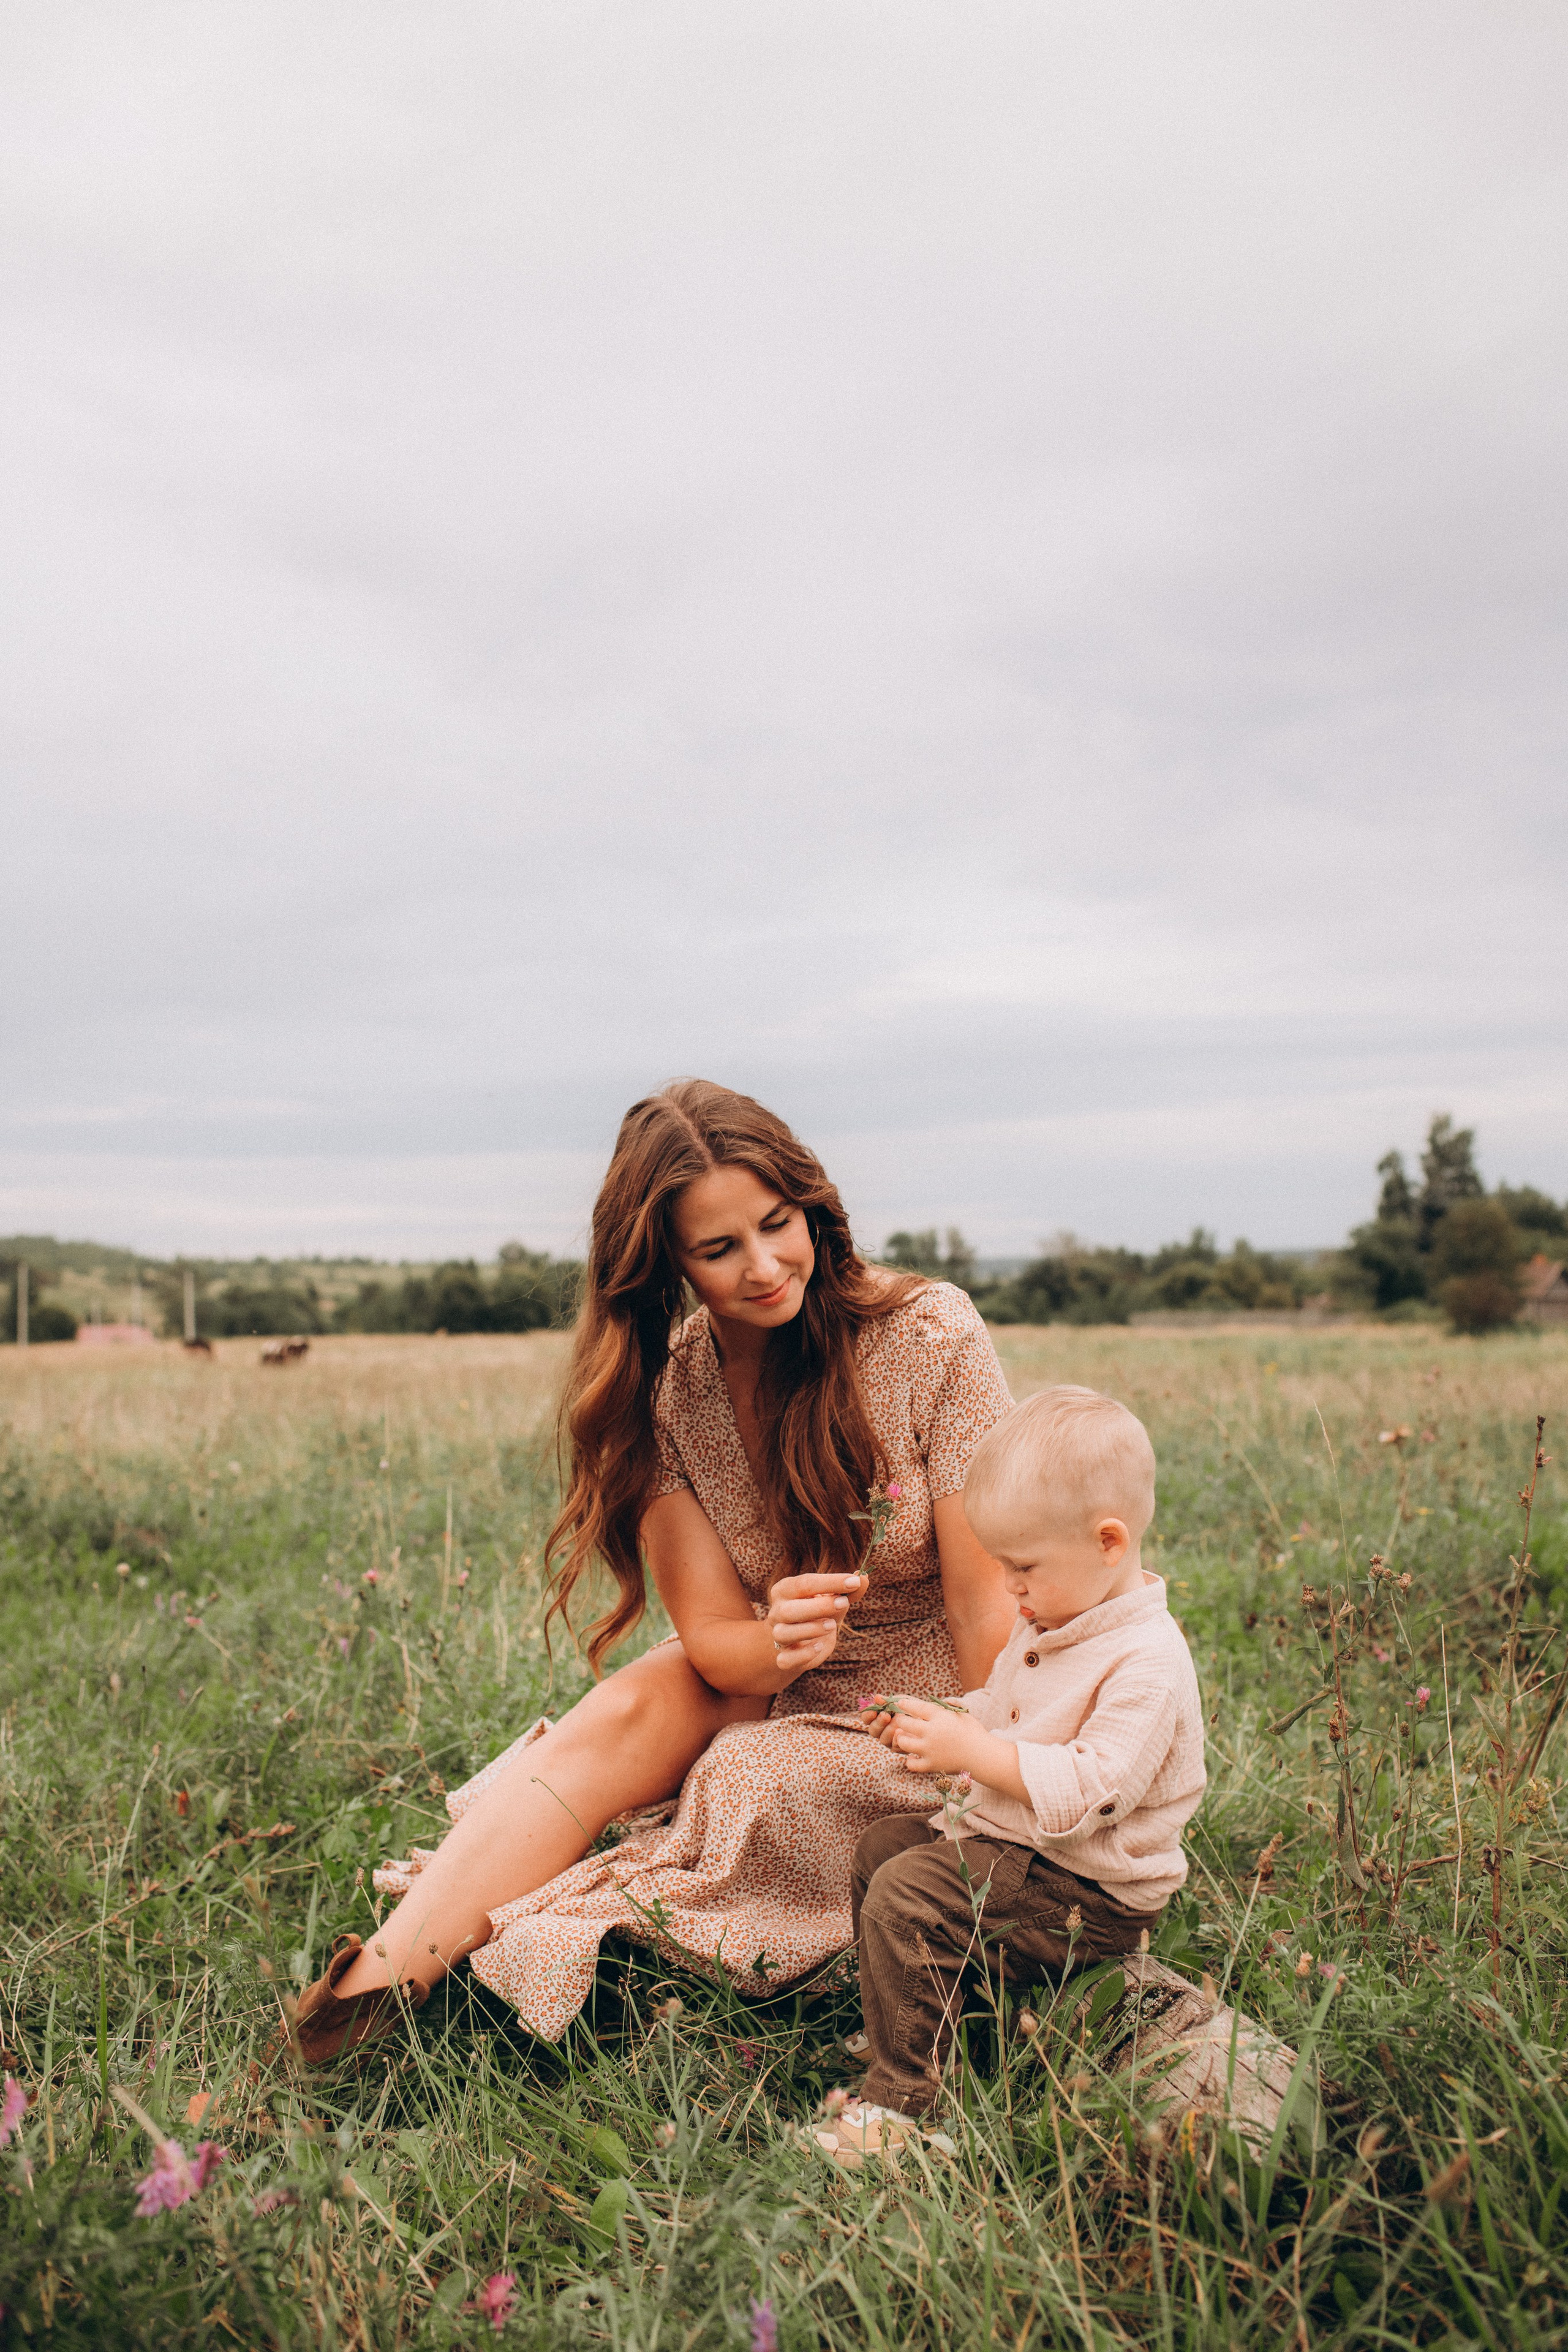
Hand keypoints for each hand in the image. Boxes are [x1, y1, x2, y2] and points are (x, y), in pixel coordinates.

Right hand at [764, 1571, 866, 1675]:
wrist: (802, 1640)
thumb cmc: (818, 1612)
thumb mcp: (833, 1598)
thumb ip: (848, 1590)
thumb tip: (864, 1577)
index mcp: (785, 1590)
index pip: (803, 1584)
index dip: (830, 1582)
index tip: (854, 1582)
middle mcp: (777, 1612)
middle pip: (789, 1610)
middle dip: (818, 1607)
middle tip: (844, 1603)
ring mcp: (778, 1635)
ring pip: (784, 1634)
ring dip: (811, 1630)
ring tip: (832, 1625)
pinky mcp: (783, 1657)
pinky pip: (786, 1659)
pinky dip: (804, 1654)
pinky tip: (819, 1646)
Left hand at [871, 1694, 990, 1777]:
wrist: (983, 1756)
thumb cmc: (974, 1733)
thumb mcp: (962, 1714)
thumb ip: (947, 1707)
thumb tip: (937, 1701)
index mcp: (941, 1717)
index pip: (916, 1707)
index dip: (905, 1704)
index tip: (899, 1704)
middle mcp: (932, 1732)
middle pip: (905, 1723)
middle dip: (901, 1720)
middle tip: (901, 1721)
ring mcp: (930, 1749)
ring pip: (903, 1742)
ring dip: (902, 1739)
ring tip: (905, 1738)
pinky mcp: (931, 1765)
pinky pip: (911, 1764)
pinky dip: (910, 1760)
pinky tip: (914, 1756)